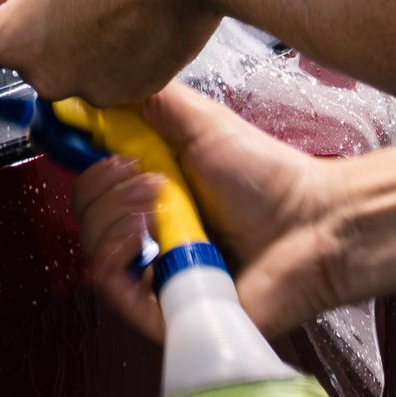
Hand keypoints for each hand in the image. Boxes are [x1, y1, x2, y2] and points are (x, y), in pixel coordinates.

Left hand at [0, 0, 223, 103]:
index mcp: (17, 41)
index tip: (6, 3)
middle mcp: (49, 78)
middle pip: (27, 60)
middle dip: (39, 30)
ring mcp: (94, 90)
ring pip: (71, 69)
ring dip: (78, 45)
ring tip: (108, 1)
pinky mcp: (134, 92)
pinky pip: (110, 76)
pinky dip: (114, 55)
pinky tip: (132, 19)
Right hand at [73, 79, 364, 344]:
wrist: (310, 223)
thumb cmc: (265, 176)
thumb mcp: (200, 122)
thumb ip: (148, 102)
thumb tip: (95, 86)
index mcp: (153, 193)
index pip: (94, 182)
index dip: (85, 159)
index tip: (85, 136)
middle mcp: (150, 235)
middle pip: (86, 215)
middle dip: (102, 184)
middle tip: (141, 170)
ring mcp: (155, 274)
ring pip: (93, 248)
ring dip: (114, 211)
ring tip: (156, 194)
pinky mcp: (162, 311)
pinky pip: (113, 287)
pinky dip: (118, 250)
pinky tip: (145, 228)